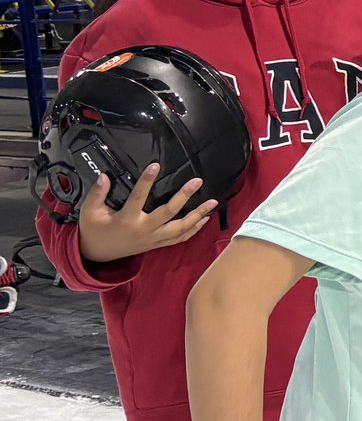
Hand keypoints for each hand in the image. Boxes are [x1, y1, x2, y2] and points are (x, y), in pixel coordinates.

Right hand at [77, 166, 217, 262]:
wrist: (96, 255)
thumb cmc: (94, 230)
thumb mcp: (89, 212)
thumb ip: (97, 194)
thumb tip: (104, 176)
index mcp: (126, 220)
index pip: (138, 197)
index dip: (146, 181)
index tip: (155, 166)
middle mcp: (143, 230)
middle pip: (168, 213)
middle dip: (184, 197)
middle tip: (196, 181)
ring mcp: (152, 239)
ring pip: (179, 228)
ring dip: (197, 215)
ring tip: (212, 202)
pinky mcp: (156, 244)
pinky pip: (179, 239)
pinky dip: (193, 230)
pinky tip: (205, 220)